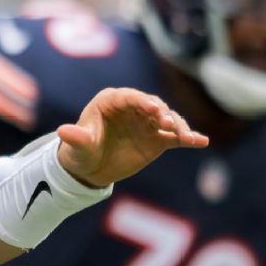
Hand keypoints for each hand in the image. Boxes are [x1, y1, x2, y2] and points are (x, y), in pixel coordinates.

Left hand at [57, 87, 208, 187]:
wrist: (91, 168)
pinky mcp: (157, 139)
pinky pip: (175, 137)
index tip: (154, 109)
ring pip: (168, 119)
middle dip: (163, 114)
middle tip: (169, 125)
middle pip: (153, 106)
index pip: (130, 97)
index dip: (142, 101)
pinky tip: (202, 141)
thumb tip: (63, 131)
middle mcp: (133, 108)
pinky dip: (188, 138)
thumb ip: (76, 138)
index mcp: (111, 100)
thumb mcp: (78, 146)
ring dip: (178, 126)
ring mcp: (147, 123)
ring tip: (186, 137)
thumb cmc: (81, 150)